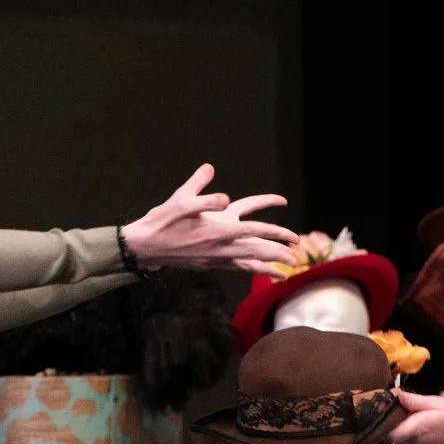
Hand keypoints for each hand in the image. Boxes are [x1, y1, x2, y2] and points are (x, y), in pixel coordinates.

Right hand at [120, 164, 297, 272]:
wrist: (146, 247)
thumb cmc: (162, 221)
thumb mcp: (179, 199)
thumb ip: (198, 186)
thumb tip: (210, 170)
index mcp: (218, 229)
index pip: (254, 226)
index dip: (272, 220)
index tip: (285, 204)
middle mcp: (222, 246)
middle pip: (258, 248)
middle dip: (279, 249)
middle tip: (297, 249)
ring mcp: (217, 258)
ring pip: (249, 262)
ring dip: (269, 265)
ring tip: (288, 269)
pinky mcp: (211, 264)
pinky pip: (238, 268)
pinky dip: (252, 270)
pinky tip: (262, 274)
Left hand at [384, 390, 443, 443]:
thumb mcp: (438, 404)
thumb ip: (416, 401)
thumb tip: (398, 395)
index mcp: (412, 430)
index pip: (385, 429)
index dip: (381, 417)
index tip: (383, 404)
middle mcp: (407, 443)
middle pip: (386, 431)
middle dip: (389, 418)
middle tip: (395, 404)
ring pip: (393, 435)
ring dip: (397, 424)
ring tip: (406, 412)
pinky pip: (401, 440)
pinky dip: (403, 431)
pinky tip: (413, 423)